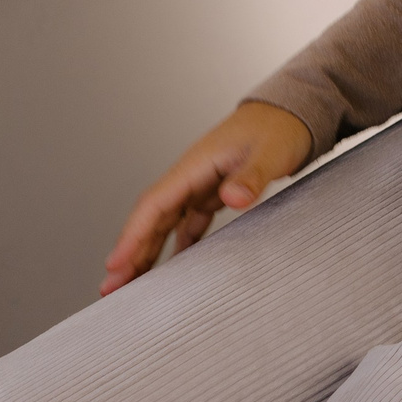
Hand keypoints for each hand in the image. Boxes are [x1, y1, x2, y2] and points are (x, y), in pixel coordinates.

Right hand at [100, 102, 312, 295]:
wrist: (290, 113)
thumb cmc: (279, 128)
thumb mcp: (270, 152)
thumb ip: (251, 176)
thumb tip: (232, 197)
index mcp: (195, 165)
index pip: (154, 204)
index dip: (132, 235)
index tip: (115, 263)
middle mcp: (190, 176)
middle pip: (151, 218)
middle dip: (130, 253)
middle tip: (111, 288)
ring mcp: (199, 185)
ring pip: (164, 224)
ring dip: (147, 252)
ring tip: (131, 285)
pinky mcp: (212, 192)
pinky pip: (187, 224)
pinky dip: (178, 246)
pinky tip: (173, 269)